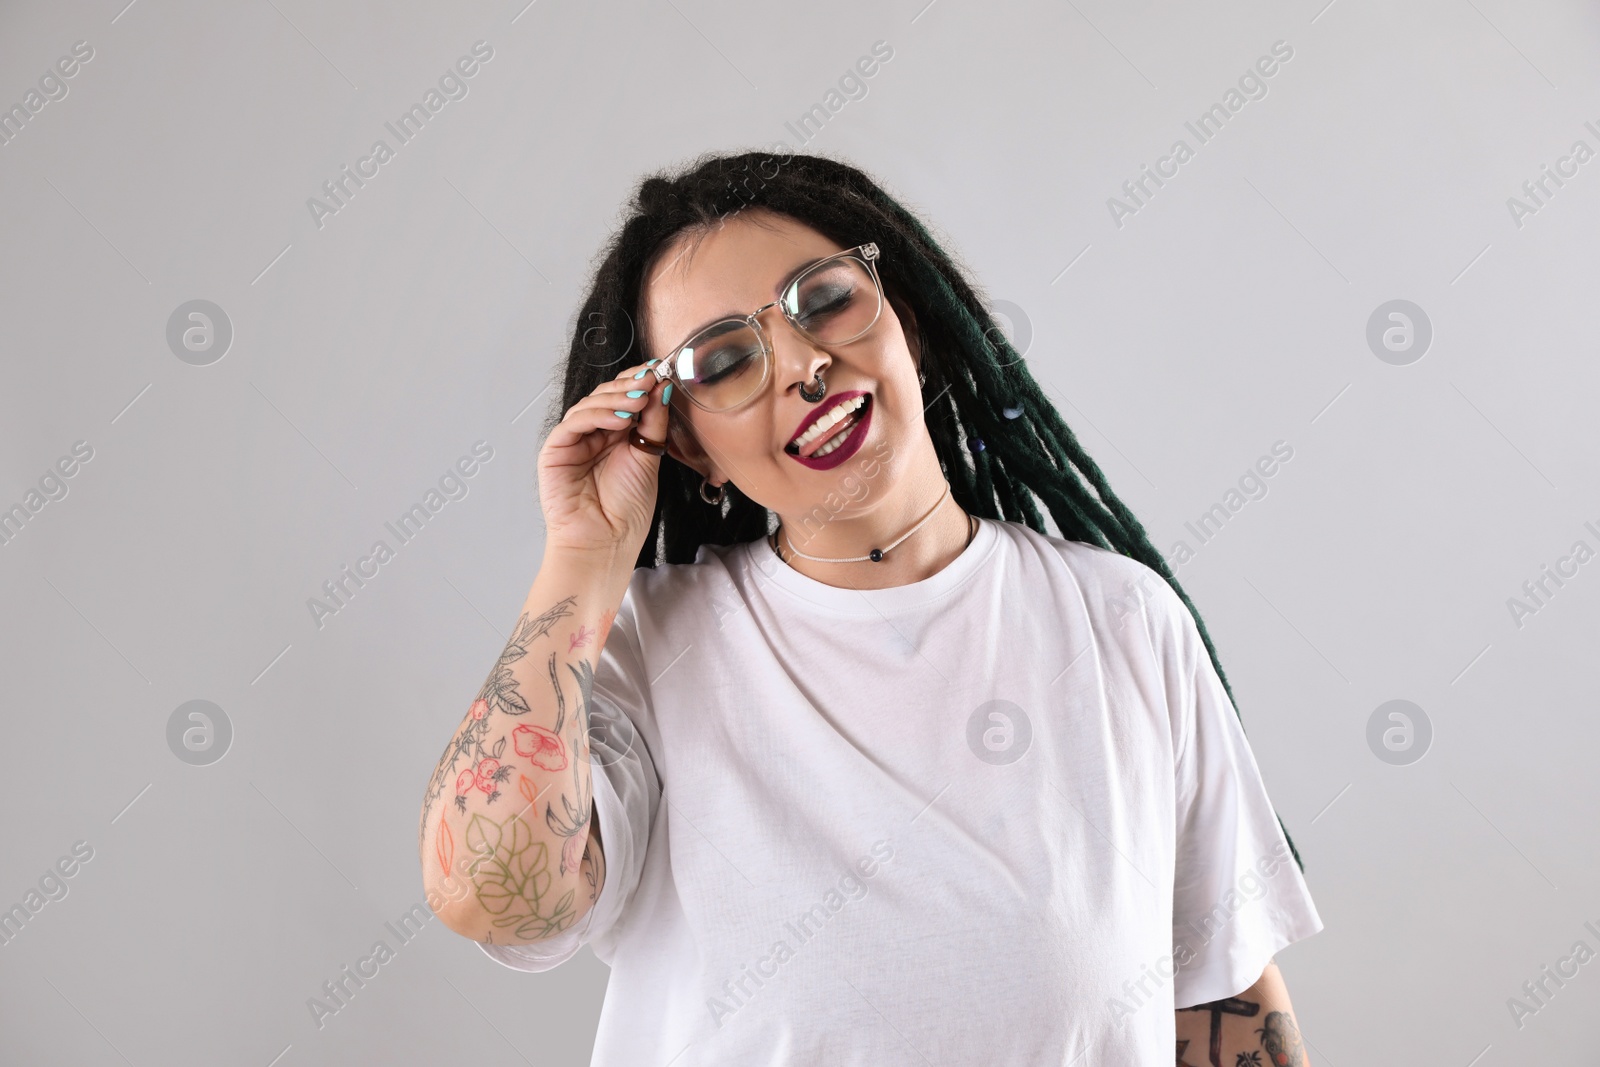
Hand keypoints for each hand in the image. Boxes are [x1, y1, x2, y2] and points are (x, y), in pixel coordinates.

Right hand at [537, 361, 671, 557]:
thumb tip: (661, 387)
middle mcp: (594, 434)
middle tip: (651, 379)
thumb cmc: (627, 509)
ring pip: (591, 404)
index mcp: (617, 435)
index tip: (660, 369)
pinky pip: (574, 423)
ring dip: (616, 398)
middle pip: (607, 396)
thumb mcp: (649, 457)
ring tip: (639, 400)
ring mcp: (574, 440)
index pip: (625, 397)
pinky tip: (619, 418)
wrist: (607, 542)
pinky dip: (596, 415)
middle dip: (630, 385)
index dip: (640, 381)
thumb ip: (653, 422)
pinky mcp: (556, 450)